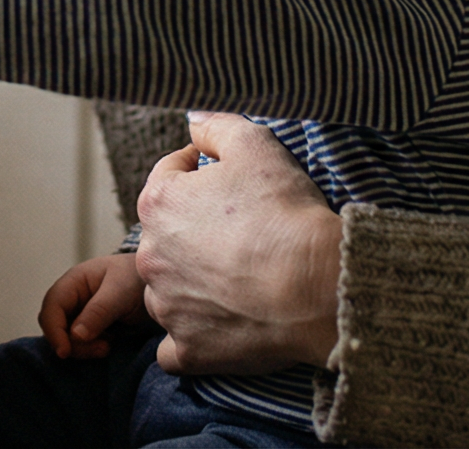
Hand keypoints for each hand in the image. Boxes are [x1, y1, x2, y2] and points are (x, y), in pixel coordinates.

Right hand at [40, 253, 146, 359]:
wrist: (158, 283)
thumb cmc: (138, 278)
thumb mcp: (120, 292)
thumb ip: (98, 311)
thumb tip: (75, 335)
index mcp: (74, 281)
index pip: (52, 306)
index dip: (54, 330)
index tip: (65, 352)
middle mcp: (72, 297)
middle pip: (55, 325)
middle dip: (71, 343)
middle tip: (102, 349)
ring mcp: (80, 312)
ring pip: (66, 337)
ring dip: (83, 348)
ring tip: (108, 347)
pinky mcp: (90, 326)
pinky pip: (79, 342)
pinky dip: (90, 348)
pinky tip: (108, 344)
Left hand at [135, 112, 343, 374]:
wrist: (318, 287)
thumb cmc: (287, 214)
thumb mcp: (257, 146)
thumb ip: (217, 125)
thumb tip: (193, 118)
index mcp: (159, 204)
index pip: (170, 175)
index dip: (199, 169)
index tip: (227, 178)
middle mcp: (150, 256)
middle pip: (167, 234)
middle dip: (196, 229)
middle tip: (240, 231)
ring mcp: (166, 307)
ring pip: (168, 289)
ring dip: (191, 283)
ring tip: (236, 279)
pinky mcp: (187, 349)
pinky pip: (176, 344)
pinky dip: (193, 335)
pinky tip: (221, 324)